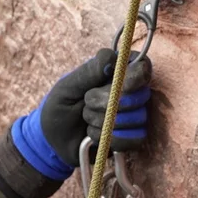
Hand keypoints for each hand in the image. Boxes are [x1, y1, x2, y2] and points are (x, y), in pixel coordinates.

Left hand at [11, 48, 152, 180]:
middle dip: (110, 102)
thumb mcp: (68, 86)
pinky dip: (111, 139)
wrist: (54, 140)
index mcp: (118, 72)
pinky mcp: (133, 138)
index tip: (121, 84)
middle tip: (87, 103)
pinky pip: (135, 139)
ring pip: (137, 117)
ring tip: (87, 120)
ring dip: (105, 122)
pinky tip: (95, 136)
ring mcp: (135, 116)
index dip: (135, 76)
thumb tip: (113, 58)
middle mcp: (131, 92)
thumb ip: (90, 71)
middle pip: (141, 94)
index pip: (142, 66)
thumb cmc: (61, 106)